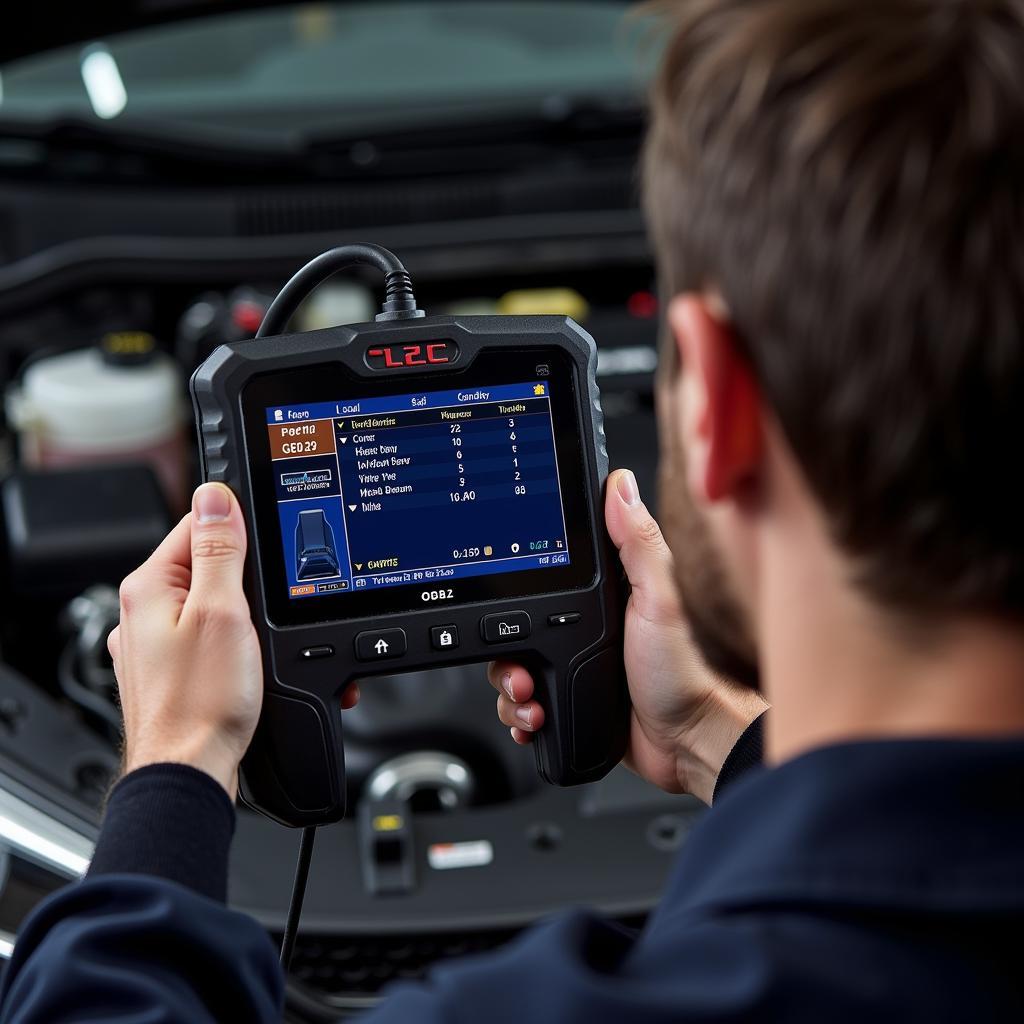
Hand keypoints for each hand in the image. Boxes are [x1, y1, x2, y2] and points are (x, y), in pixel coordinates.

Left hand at [107, 483, 358, 799]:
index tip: (267, 548)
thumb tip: (215, 497)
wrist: (189, 772)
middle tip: (267, 611)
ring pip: (214, 606)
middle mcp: (144, 611)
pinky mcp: (171, 670)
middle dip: (250, 582)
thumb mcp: (223, 612)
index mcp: (150, 586)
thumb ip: (220, 551)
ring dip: (248, 618)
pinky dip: (236, 646)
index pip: (198, 525)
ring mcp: (155, 644)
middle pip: (210, 566)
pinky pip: (209, 639)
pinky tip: (250, 668)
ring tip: (260, 648)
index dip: (241, 532)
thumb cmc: (200, 703)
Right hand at [488, 468, 766, 803]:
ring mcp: (571, 665)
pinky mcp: (566, 700)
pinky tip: (534, 719)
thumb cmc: (681, 672)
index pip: (542, 574)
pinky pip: (523, 705)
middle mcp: (581, 628)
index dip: (517, 584)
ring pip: (512, 669)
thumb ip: (639, 545)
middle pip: (514, 627)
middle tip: (523, 671)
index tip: (507, 600)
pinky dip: (519, 715)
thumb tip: (620, 485)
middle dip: (507, 654)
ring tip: (531, 701)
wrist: (685, 742)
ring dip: (511, 690)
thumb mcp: (659, 600)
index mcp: (600, 595)